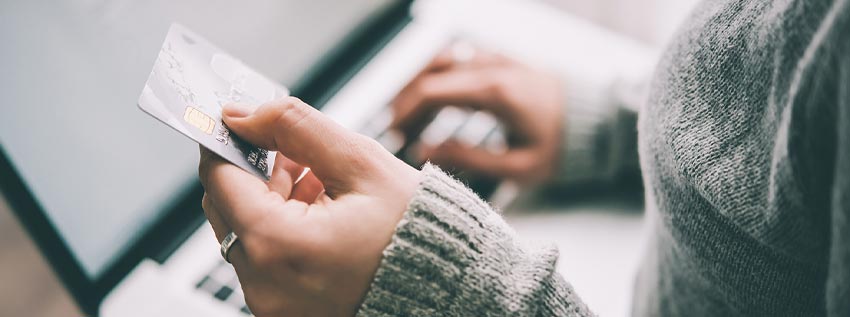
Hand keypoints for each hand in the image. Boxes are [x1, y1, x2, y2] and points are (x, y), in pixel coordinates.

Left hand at [199, 97, 419, 315]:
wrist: (449, 287)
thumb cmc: (416, 232)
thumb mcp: (360, 163)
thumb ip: (295, 127)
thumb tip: (244, 115)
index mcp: (278, 246)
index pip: (218, 178)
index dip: (227, 141)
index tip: (242, 123)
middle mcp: (264, 284)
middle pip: (226, 206)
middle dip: (256, 171)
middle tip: (298, 155)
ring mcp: (271, 304)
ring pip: (245, 231)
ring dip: (272, 200)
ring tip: (323, 189)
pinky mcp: (283, 311)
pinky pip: (264, 259)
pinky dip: (283, 230)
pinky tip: (322, 216)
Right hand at [392, 47, 563, 183]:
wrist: (597, 123)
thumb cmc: (561, 149)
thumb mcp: (518, 166)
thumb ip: (468, 158)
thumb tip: (424, 150)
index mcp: (494, 92)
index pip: (431, 92)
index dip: (405, 113)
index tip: (393, 135)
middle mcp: (492, 68)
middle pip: (430, 74)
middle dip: (406, 101)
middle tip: (395, 130)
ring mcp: (497, 60)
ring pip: (442, 62)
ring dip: (419, 86)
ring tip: (408, 116)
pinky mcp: (502, 61)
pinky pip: (459, 60)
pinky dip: (439, 77)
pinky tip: (434, 100)